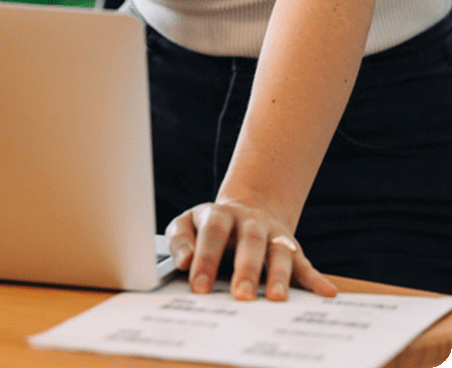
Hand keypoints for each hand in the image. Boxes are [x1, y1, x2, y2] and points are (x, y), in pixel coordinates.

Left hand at [166, 198, 336, 300]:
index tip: (198, 286)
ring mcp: (273, 234)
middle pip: (250, 241)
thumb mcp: (188, 223)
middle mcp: (249, 221)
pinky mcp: (292, 248)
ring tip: (276, 299)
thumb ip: (180, 240)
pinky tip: (327, 292)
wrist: (246, 208)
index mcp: (219, 214)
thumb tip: (184, 262)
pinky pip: (305, 263)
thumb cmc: (211, 225)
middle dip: (245, 269)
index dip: (205, 257)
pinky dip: (316, 279)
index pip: (212, 232)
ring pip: (279, 251)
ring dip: (279, 276)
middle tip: (240, 296)